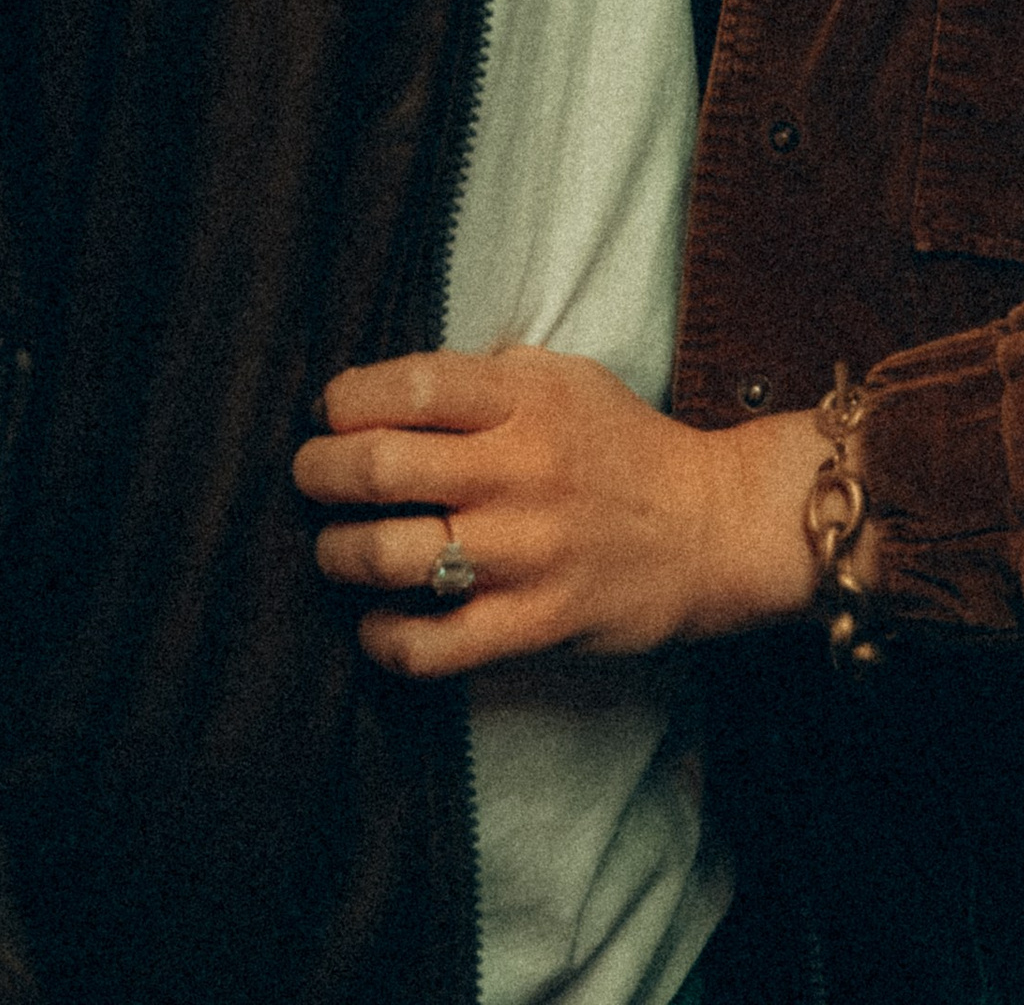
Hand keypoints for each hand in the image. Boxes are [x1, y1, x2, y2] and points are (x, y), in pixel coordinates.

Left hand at [292, 345, 831, 675]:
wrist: (711, 527)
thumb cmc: (625, 446)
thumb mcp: (563, 379)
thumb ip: (483, 377)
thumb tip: (386, 391)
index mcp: (524, 400)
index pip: (406, 386)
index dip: (346, 400)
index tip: (334, 413)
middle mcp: (518, 471)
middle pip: (379, 468)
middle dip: (319, 473)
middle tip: (311, 477)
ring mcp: (524, 553)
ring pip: (389, 556)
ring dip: (337, 553)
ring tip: (334, 547)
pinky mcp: (534, 625)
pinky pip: (429, 646)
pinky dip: (382, 636)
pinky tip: (376, 619)